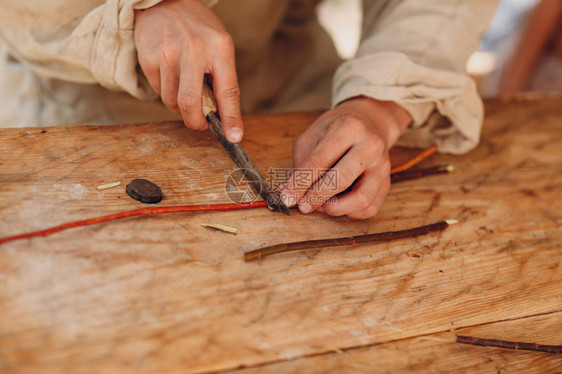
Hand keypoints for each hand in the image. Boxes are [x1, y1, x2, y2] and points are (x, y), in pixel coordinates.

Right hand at [134, 0, 242, 141]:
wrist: (164, 1)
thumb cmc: (197, 29)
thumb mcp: (219, 46)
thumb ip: (222, 79)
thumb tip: (222, 117)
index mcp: (220, 48)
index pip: (228, 91)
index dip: (231, 118)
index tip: (234, 136)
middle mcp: (194, 50)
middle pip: (192, 104)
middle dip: (196, 122)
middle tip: (199, 123)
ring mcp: (169, 54)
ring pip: (172, 102)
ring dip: (179, 105)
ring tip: (184, 87)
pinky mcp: (149, 58)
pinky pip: (158, 91)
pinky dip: (166, 91)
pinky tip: (170, 73)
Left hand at [278, 97, 410, 218]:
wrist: (369, 122)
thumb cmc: (336, 130)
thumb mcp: (313, 136)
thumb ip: (301, 165)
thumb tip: (287, 194)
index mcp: (349, 127)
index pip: (319, 161)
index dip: (300, 183)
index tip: (286, 198)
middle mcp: (370, 145)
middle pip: (342, 179)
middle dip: (317, 197)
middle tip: (303, 206)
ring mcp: (383, 165)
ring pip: (362, 199)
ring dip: (336, 208)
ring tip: (322, 205)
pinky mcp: (387, 181)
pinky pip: (370, 208)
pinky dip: (351, 212)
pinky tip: (339, 204)